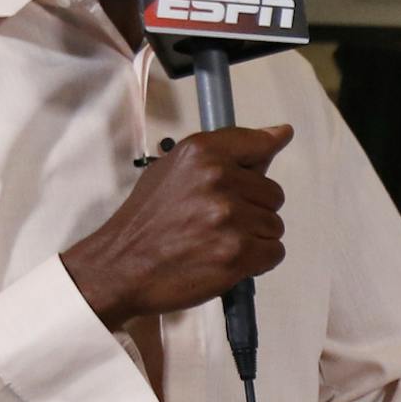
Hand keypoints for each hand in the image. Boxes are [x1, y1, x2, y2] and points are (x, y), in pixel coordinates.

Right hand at [62, 124, 292, 329]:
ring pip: (274, 225)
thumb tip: (280, 134)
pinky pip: (274, 252)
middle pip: (273, 194)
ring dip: (254, 238)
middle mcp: (218, 179)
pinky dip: (258, 261)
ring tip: (217, 243)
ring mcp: (228, 217)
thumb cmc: (148, 220)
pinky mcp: (236, 253)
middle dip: (253, 210)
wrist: (120, 266)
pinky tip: (228, 260)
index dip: (264, 153)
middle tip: (218, 223)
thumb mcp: (173, 168)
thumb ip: (224, 152)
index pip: (256, 144)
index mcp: (202, 153)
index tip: (277, 141)